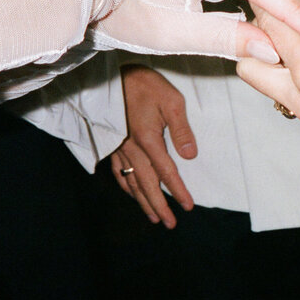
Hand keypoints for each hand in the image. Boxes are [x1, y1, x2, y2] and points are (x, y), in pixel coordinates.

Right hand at [111, 65, 195, 226]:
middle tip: (170, 224)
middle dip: (159, 206)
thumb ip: (181, 128)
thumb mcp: (171, 100)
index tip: (188, 207)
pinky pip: (118, 172)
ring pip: (131, 182)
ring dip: (143, 201)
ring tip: (154, 216)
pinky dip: (126, 186)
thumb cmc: (145, 85)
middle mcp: (131, 149)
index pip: (166, 172)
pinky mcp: (111, 143)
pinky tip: (132, 193)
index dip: (178, 191)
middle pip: (146, 184)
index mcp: (148, 139)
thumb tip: (190, 155)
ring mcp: (119, 148)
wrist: (110, 75)